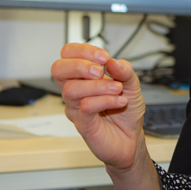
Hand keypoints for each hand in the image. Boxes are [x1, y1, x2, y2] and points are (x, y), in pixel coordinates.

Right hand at [52, 43, 146, 171]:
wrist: (131, 139)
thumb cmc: (125, 111)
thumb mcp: (132, 85)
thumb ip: (124, 70)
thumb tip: (113, 61)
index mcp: (83, 76)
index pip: (68, 54)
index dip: (83, 51)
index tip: (104, 57)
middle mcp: (75, 90)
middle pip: (58, 69)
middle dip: (79, 65)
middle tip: (100, 71)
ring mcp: (76, 108)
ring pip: (70, 89)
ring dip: (97, 85)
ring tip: (117, 89)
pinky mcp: (82, 124)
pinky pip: (85, 107)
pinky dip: (104, 100)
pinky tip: (119, 101)